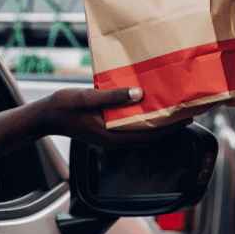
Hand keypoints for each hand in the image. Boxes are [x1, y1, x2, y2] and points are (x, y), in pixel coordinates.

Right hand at [38, 87, 178, 147]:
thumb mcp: (88, 97)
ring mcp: (113, 137)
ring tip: (174, 111)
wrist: (47, 116)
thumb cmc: (65, 106)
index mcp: (113, 135)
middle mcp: (116, 139)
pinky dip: (146, 121)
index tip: (187, 118)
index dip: (171, 128)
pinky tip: (151, 109)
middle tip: (188, 113)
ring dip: (160, 124)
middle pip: (151, 136)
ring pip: (143, 134)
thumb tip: (139, 94)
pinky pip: (134, 129)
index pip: (150, 134)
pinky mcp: (109, 131)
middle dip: (171, 127)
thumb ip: (113, 97)